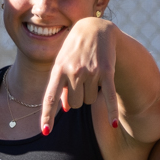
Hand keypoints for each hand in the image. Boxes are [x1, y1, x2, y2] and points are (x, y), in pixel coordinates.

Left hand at [42, 17, 119, 132]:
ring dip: (91, 94)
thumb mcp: (62, 64)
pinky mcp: (107, 71)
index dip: (47, 115)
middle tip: (80, 84)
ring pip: (90, 100)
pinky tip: (114, 124)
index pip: (50, 97)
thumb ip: (61, 86)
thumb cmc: (74, 49)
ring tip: (91, 76)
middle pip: (75, 104)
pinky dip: (111, 111)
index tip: (46, 131)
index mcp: (58, 69)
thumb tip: (64, 109)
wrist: (94, 28)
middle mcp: (73, 71)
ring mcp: (91, 72)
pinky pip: (109, 96)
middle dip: (77, 99)